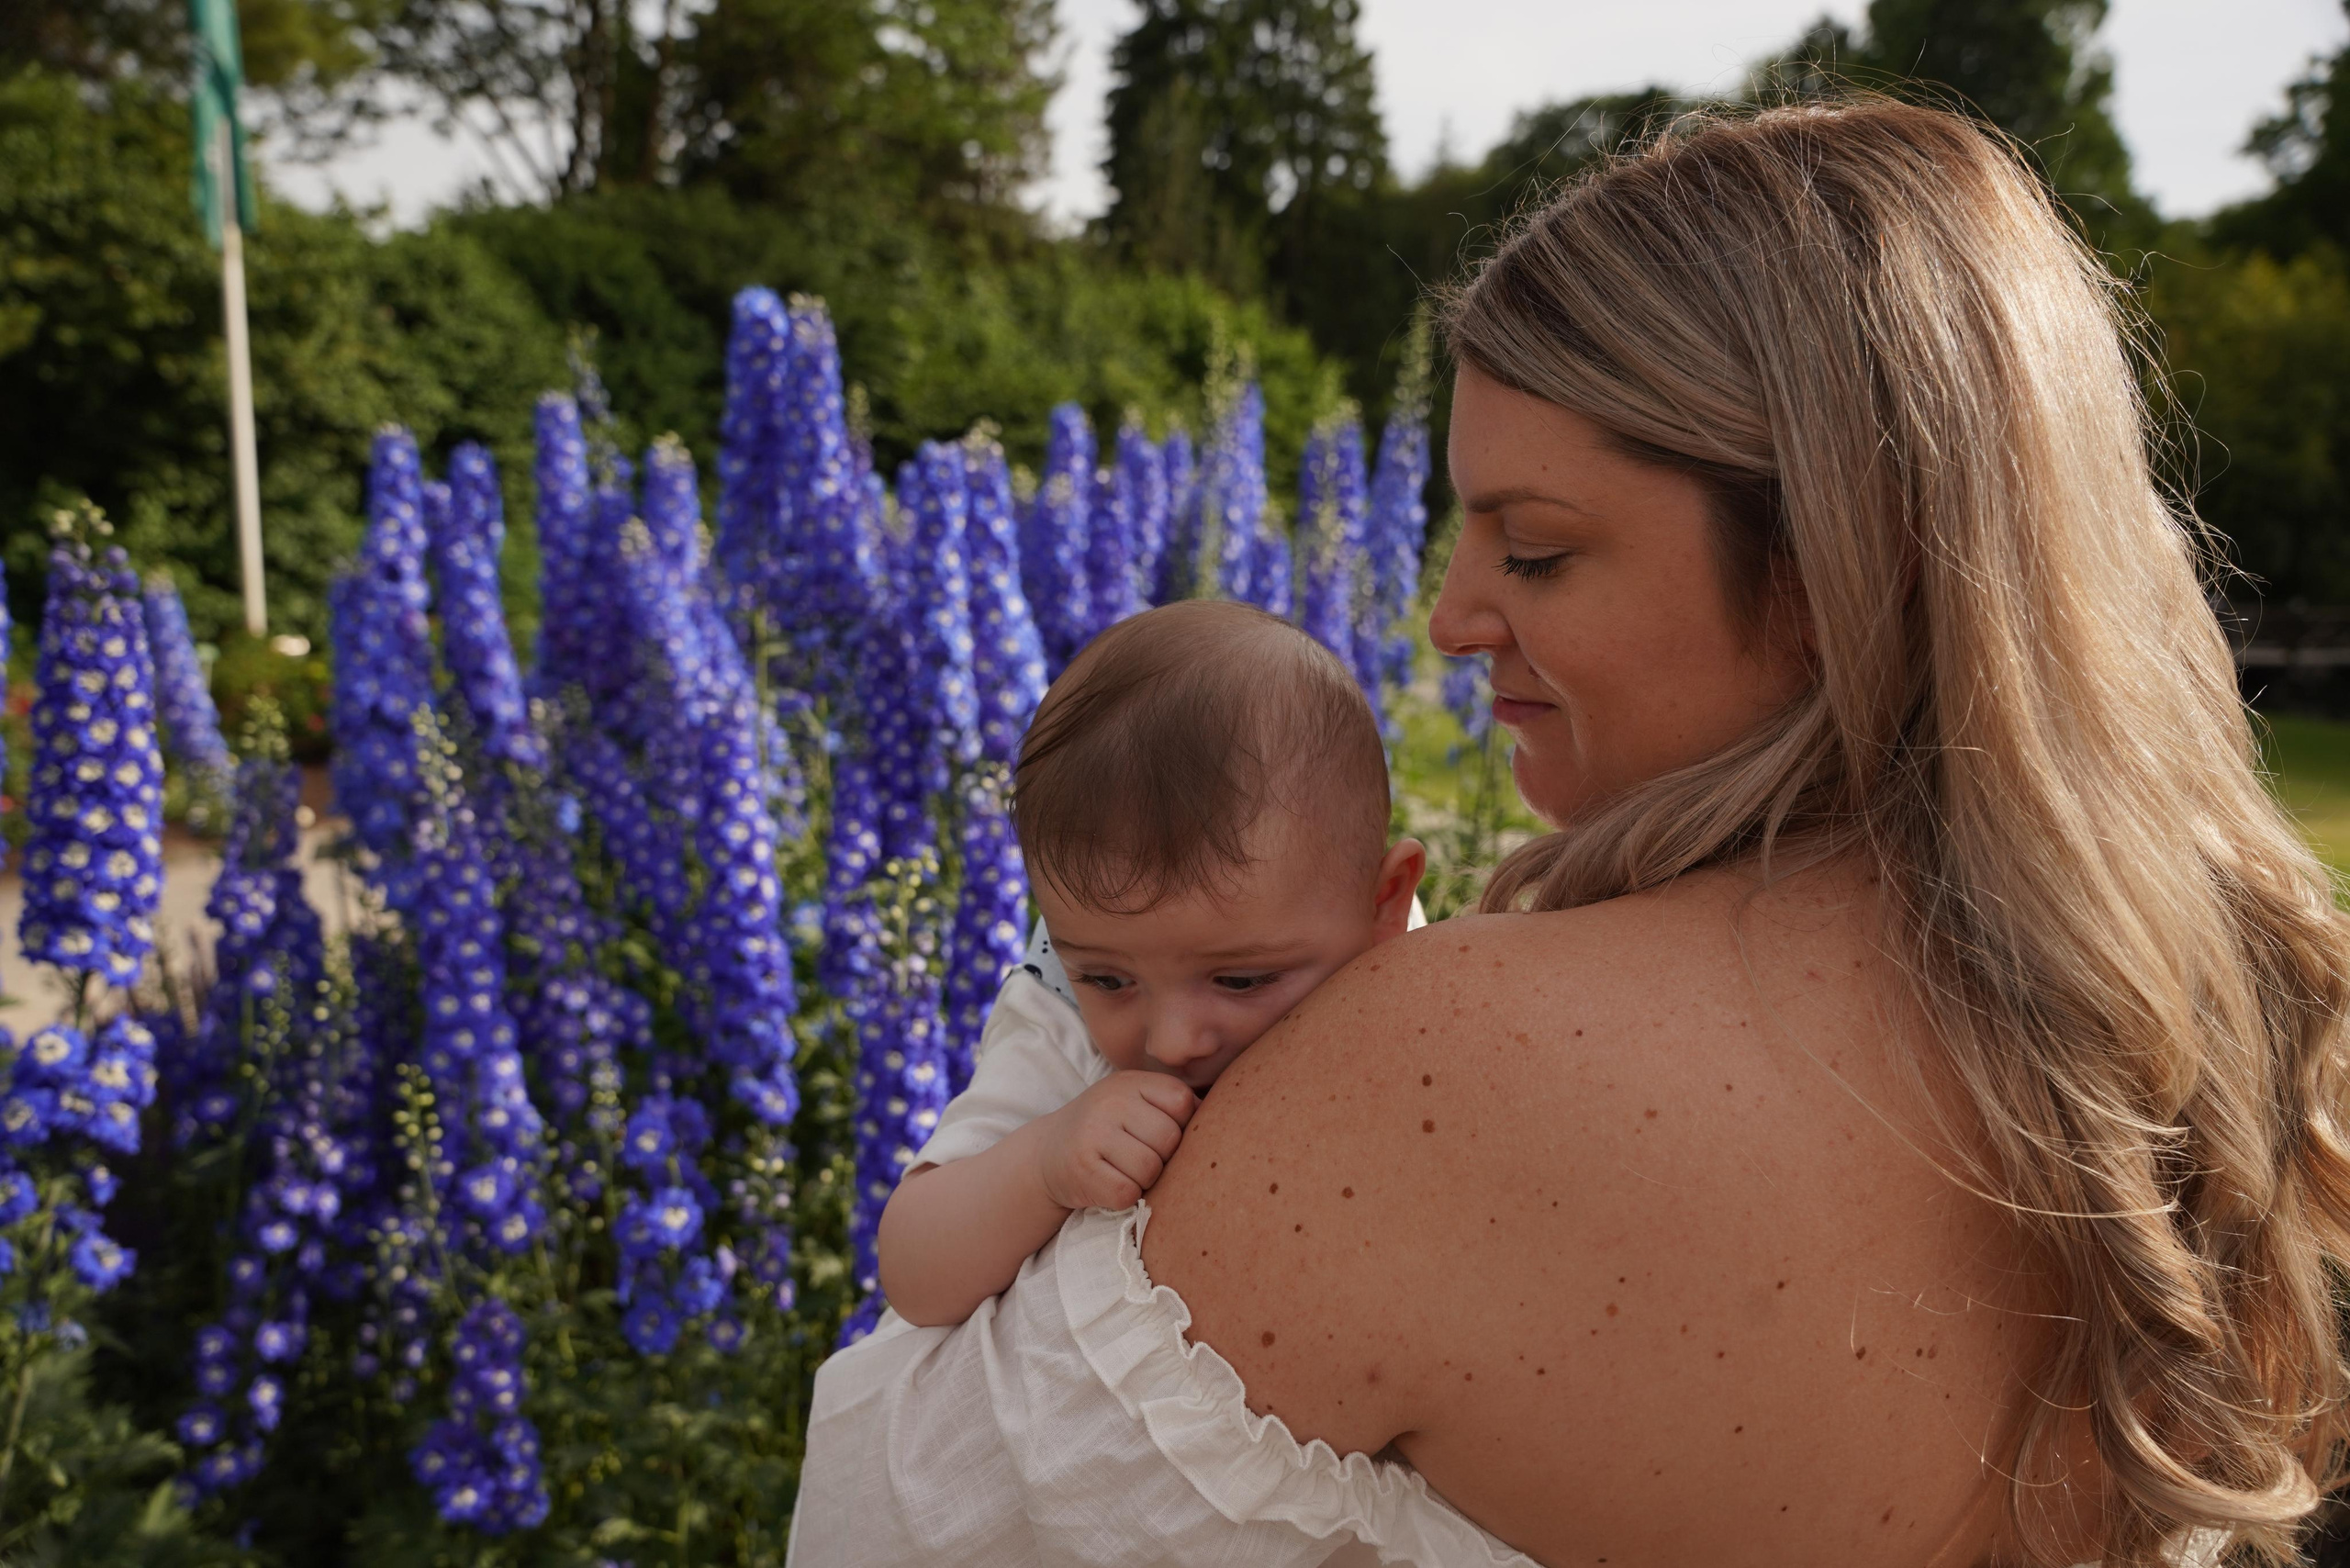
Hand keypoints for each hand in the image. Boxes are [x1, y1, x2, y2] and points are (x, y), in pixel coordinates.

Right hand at [1031, 1071, 1197, 1211]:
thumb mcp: (1134, 1103)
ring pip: (1150, 1169)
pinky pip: (1127, 1192)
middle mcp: (1109, 1101)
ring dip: (1145, 1180)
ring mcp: (1092, 1134)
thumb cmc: (1106, 1131)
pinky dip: (1125, 1197)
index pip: (1181, 1101)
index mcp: (1129, 1082)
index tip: (1163, 1136)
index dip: (1182, 1126)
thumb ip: (1172, 1105)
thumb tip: (1233, 1118)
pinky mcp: (1082, 1169)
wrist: (1047, 1155)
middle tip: (1141, 1158)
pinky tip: (1110, 1184)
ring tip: (1125, 1171)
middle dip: (1163, 1157)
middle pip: (1169, 1139)